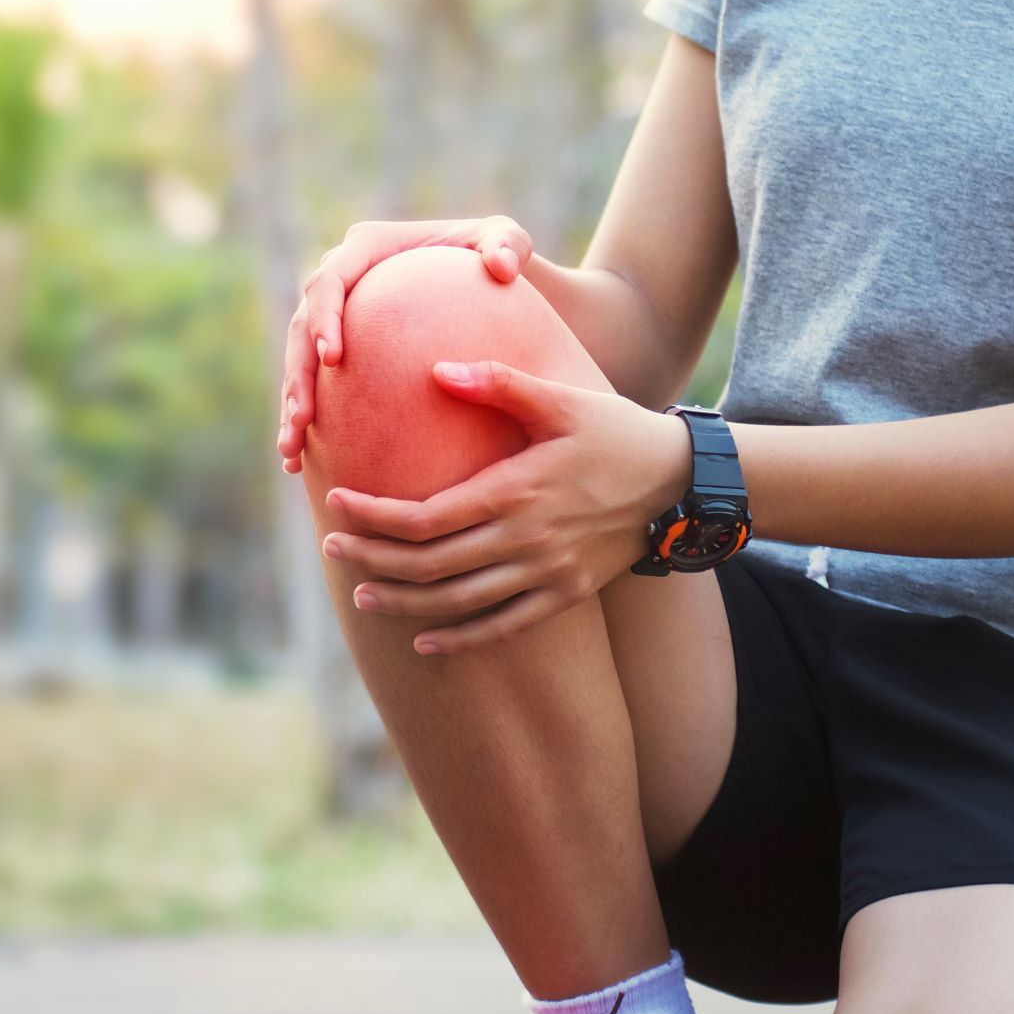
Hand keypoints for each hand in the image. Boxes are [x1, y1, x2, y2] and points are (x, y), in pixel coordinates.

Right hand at [277, 215, 533, 473]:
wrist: (490, 290)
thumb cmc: (501, 261)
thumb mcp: (509, 245)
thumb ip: (509, 245)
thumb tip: (500, 267)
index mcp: (367, 248)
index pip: (331, 280)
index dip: (324, 318)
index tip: (334, 358)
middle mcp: (342, 281)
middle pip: (301, 328)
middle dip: (298, 375)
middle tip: (303, 418)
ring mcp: (337, 320)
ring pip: (300, 364)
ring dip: (291, 407)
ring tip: (291, 451)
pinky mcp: (340, 354)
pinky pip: (317, 390)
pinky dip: (305, 425)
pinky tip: (298, 466)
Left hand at [321, 360, 690, 654]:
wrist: (682, 484)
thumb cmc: (617, 432)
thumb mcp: (562, 398)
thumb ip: (498, 382)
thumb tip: (436, 371)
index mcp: (515, 490)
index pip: (425, 515)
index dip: (374, 516)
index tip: (337, 505)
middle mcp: (525, 540)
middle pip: (430, 564)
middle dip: (373, 559)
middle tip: (331, 549)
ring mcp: (546, 574)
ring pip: (458, 602)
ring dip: (404, 602)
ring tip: (363, 595)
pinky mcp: (565, 595)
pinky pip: (503, 626)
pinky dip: (461, 639)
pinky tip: (425, 643)